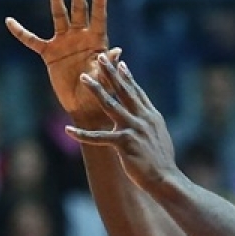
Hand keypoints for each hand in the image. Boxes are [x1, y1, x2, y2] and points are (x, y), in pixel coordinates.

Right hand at [6, 0, 118, 125]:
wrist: (83, 106)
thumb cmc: (99, 93)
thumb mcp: (105, 79)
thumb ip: (108, 64)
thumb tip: (117, 51)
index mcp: (96, 40)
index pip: (99, 15)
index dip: (100, 0)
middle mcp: (80, 36)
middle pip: (79, 8)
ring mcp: (64, 42)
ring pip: (59, 16)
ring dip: (56, 1)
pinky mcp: (49, 53)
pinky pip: (32, 40)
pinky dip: (21, 32)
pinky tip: (9, 21)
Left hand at [64, 55, 181, 190]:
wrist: (165, 178)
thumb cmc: (162, 162)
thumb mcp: (160, 137)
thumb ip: (151, 126)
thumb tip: (147, 121)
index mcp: (151, 116)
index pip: (137, 92)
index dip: (127, 77)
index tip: (120, 63)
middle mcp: (143, 118)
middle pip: (124, 91)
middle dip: (111, 73)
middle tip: (100, 57)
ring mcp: (133, 129)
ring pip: (110, 105)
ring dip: (96, 89)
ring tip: (83, 77)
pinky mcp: (125, 143)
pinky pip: (99, 137)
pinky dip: (82, 134)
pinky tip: (68, 129)